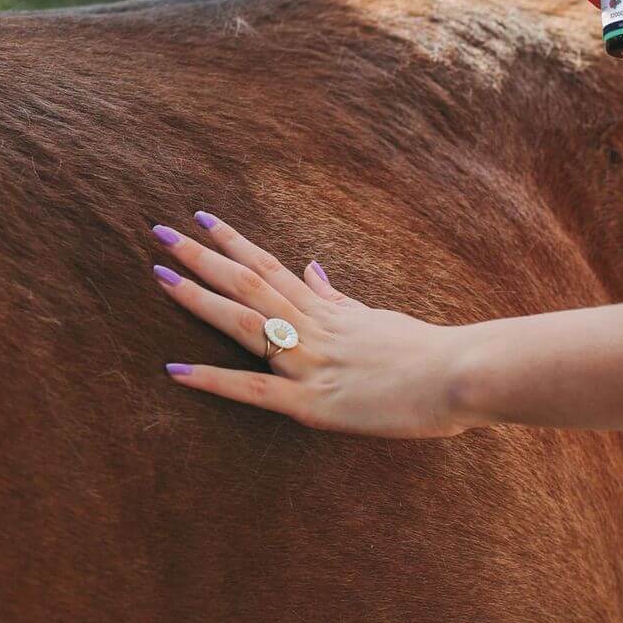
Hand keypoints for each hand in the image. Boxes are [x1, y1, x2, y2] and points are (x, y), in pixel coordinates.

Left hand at [150, 213, 473, 437]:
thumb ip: (338, 298)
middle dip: (202, 258)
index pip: (270, 267)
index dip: (234, 242)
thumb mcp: (377, 316)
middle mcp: (312, 328)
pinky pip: (254, 391)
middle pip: (248, 284)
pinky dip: (213, 380)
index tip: (203, 219)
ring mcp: (309, 363)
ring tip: (160, 274)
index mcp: (327, 309)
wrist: (461, 374)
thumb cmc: (427, 351)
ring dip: (199, 298)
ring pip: (244, 323)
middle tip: (160, 232)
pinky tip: (176, 369)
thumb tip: (312, 267)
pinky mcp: (314, 404)